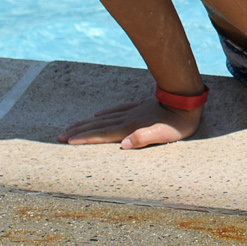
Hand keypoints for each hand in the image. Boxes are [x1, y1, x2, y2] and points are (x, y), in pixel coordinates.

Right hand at [62, 96, 199, 148]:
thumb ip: (143, 138)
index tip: (68, 141)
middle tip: (59, 135)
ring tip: (71, 126)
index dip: (85, 138)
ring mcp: (131, 112)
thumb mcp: (164, 135)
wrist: (187, 101)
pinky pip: (115, 110)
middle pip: (97, 125)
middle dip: (78, 131)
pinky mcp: (138, 107)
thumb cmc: (177, 123)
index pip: (103, 134)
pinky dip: (104, 113)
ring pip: (103, 118)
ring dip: (86, 123)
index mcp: (130, 128)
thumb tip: (123, 145)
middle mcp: (127, 119)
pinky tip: (97, 114)